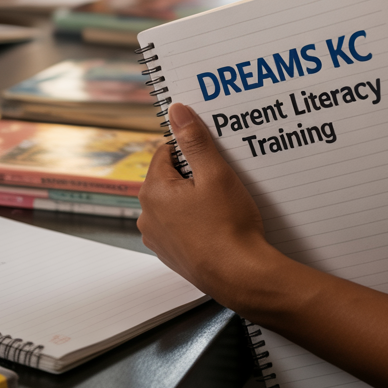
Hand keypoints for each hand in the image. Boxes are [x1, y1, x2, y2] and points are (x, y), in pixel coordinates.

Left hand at [138, 103, 269, 302]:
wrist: (240, 275)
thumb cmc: (229, 226)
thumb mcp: (215, 173)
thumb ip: (194, 140)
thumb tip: (177, 112)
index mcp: (153, 191)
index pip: (166, 152)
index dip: (191, 152)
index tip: (211, 158)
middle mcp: (147, 215)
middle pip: (169, 177)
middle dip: (193, 176)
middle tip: (220, 182)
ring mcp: (157, 237)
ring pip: (174, 202)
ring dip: (193, 199)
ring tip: (221, 205)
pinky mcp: (170, 253)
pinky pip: (179, 225)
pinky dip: (194, 221)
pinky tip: (216, 224)